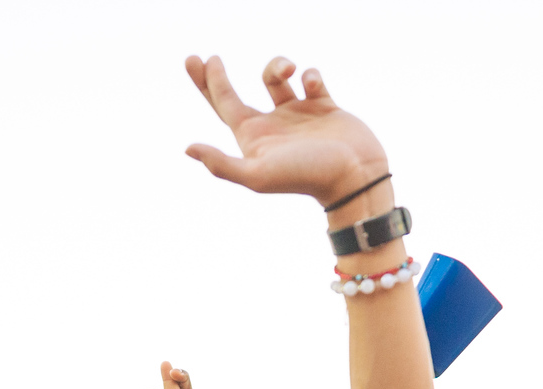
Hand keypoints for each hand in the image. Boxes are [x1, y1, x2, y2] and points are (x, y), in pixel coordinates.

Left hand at [184, 56, 387, 205]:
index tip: (195, 58)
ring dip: (278, 65)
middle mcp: (273, 125)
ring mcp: (298, 115)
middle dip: (219, 75)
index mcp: (254, 138)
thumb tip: (188, 148)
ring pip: (277, 78)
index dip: (207, 82)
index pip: (223, 105)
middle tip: (208, 57)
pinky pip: (312, 79)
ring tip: (288, 70)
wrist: (355, 178)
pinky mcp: (325, 108)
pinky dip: (311, 74)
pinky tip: (313, 86)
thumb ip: (222, 164)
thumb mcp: (259, 174)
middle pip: (237, 93)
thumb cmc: (305, 177)